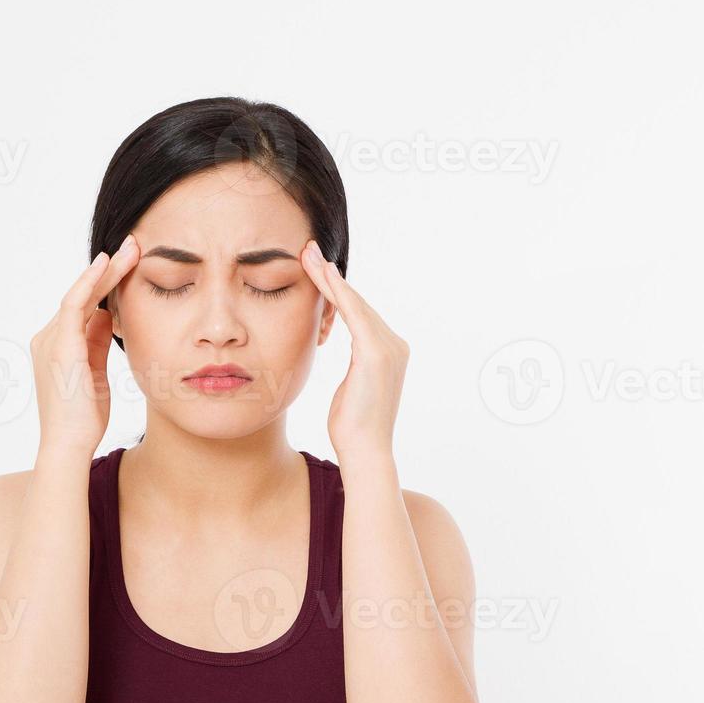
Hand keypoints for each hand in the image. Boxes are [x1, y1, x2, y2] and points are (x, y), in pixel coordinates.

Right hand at [29, 235, 139, 457]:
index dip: (107, 284)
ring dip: (107, 270)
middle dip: (109, 270)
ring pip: (81, 294)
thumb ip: (97, 344)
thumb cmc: (84, 418)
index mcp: (58, 346)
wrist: (70, 444)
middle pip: (83, 295)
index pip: (85, 307)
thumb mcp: (95, 374)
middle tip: (133, 246)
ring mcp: (51, 339)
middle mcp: (48, 337)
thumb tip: (107, 316)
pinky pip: (75, 303)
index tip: (131, 265)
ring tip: (131, 250)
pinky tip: (107, 265)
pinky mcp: (60, 345)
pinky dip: (90, 281)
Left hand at [300, 240, 408, 464]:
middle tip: (308, 250)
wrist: (365, 452)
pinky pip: (353, 313)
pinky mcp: (376, 353)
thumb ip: (354, 369)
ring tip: (308, 255)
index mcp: (390, 353)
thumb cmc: (353, 428)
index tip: (317, 268)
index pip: (359, 313)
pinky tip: (321, 275)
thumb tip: (346, 362)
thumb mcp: (352, 389)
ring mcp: (389, 348)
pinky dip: (337, 292)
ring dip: (329, 277)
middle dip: (330, 275)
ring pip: (354, 302)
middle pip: (357, 302)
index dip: (338, 289)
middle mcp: (395, 345)